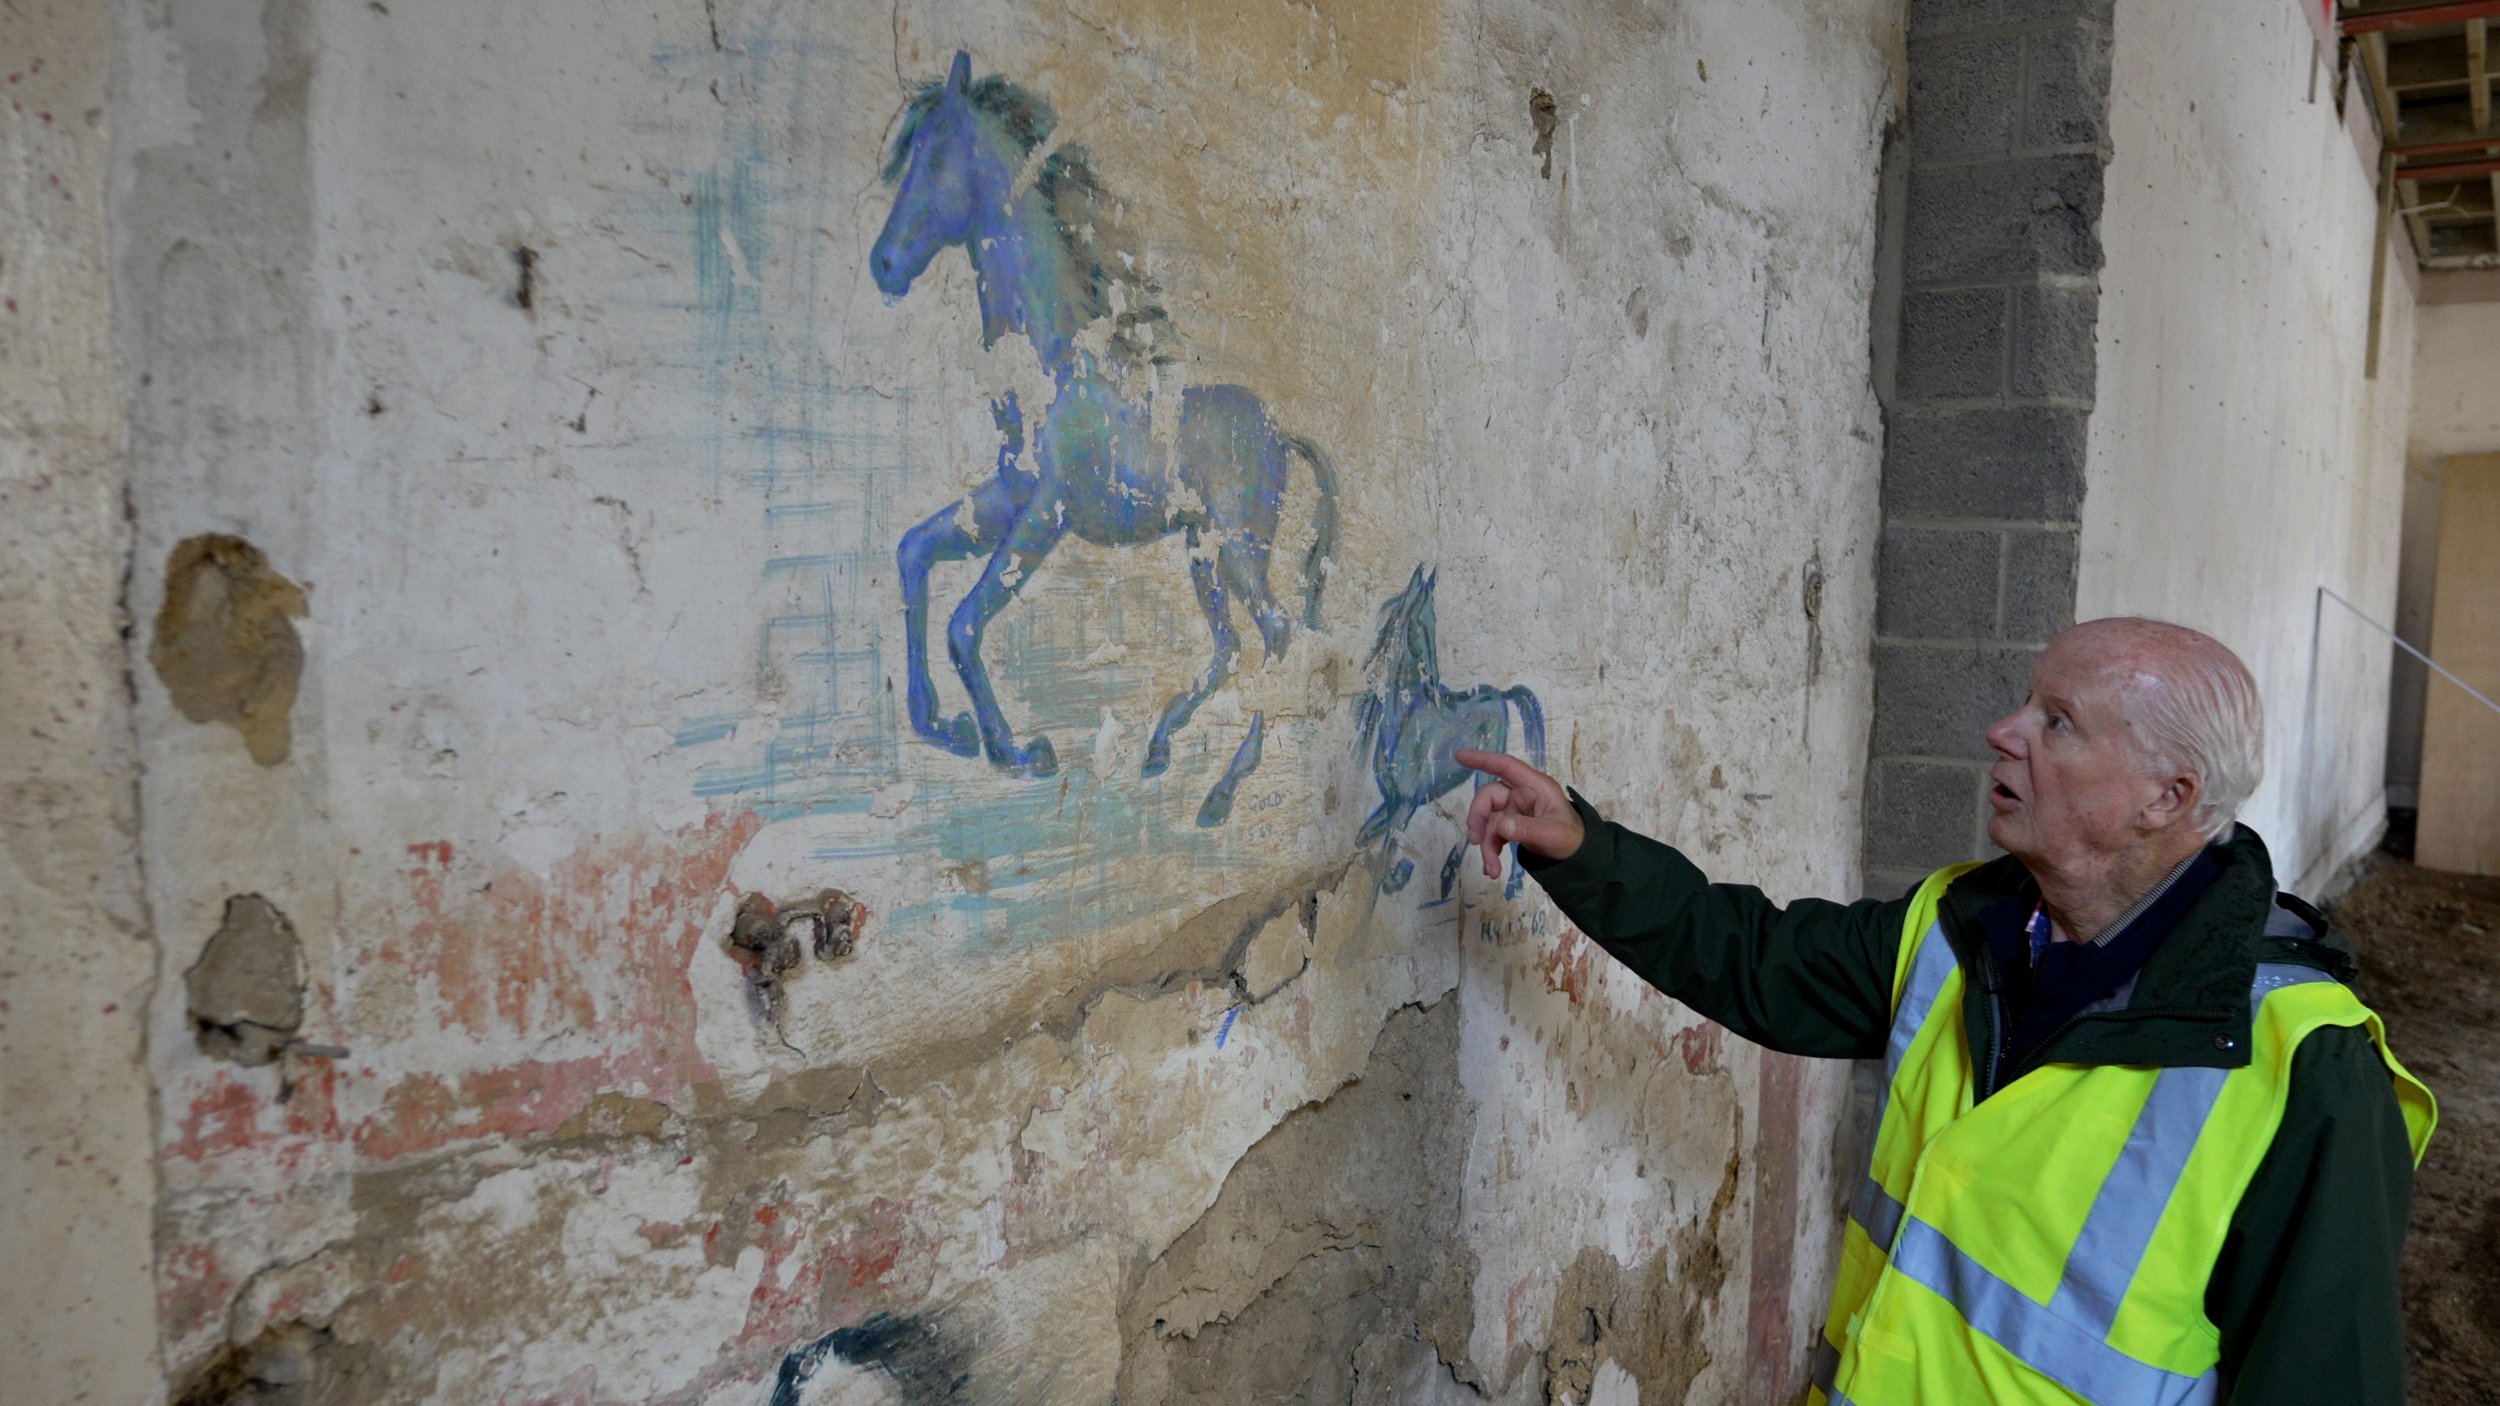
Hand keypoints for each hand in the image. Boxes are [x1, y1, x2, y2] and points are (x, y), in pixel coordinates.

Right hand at [1455, 748, 1585, 878]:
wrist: (1575, 856)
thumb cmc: (1570, 837)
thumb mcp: (1552, 834)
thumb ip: (1528, 829)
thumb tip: (1502, 826)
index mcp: (1534, 786)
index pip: (1505, 766)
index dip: (1482, 760)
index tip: (1459, 756)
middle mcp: (1520, 794)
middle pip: (1488, 798)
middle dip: (1478, 819)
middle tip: (1476, 841)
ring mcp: (1513, 809)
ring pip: (1488, 821)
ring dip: (1486, 845)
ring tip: (1492, 869)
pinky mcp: (1510, 825)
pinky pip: (1492, 834)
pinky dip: (1489, 850)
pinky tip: (1491, 868)